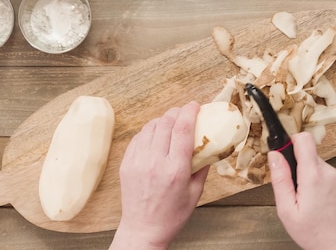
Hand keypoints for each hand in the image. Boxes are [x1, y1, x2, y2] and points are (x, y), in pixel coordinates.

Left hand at [110, 101, 208, 249]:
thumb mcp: (196, 192)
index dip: (189, 111)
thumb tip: (209, 146)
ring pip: (150, 127)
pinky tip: (156, 136)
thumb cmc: (172, 214)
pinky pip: (138, 138)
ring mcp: (138, 162)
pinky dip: (149, 131)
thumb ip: (202, 167)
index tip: (195, 105)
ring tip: (171, 123)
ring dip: (163, 120)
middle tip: (184, 112)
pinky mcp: (127, 164)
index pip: (183, 129)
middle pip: (165, 123)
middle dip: (177, 112)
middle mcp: (155, 162)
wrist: (143, 229)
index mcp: (176, 169)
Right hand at [268, 132, 335, 249]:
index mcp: (313, 176)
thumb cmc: (314, 233)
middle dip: (297, 166)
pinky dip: (318, 182)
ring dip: (308, 175)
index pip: (304, 139)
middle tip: (293, 189)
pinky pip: (326, 173)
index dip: (291, 141)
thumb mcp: (286, 209)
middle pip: (309, 153)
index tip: (284, 152)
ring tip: (306, 198)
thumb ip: (280, 179)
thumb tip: (274, 156)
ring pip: (317, 164)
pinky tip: (317, 200)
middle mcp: (330, 172)